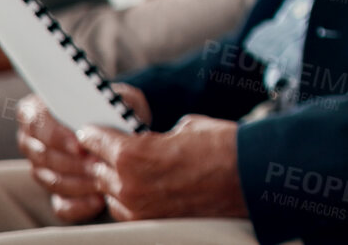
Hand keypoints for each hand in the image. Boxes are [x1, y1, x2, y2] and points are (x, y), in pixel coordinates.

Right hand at [16, 91, 109, 222]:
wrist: (127, 130)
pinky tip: (98, 200)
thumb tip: (107, 119)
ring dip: (80, 181)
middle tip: (99, 163)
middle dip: (74, 161)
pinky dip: (80, 205)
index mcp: (38, 112)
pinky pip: (62, 206)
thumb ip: (109, 103)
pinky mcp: (57, 193)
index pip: (36, 123)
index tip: (80, 145)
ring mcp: (42, 169)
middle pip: (43, 155)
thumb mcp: (117, 98)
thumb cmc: (116, 110)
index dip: (57, 136)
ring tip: (105, 178)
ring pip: (52, 180)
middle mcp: (33, 141)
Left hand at [73, 113, 246, 221]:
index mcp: (133, 154)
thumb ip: (158, 136)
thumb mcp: (187, 126)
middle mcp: (129, 184)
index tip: (94, 130)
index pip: (93, 141)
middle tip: (110, 148)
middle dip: (102, 156)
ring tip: (130, 169)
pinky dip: (127, 197)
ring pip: (108, 191)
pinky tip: (142, 187)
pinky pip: (124, 209)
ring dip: (114, 179)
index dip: (94, 132)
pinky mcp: (152, 221)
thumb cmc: (225, 147)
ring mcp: (139, 207)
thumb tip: (152, 140)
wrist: (253, 176)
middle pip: (96, 168)